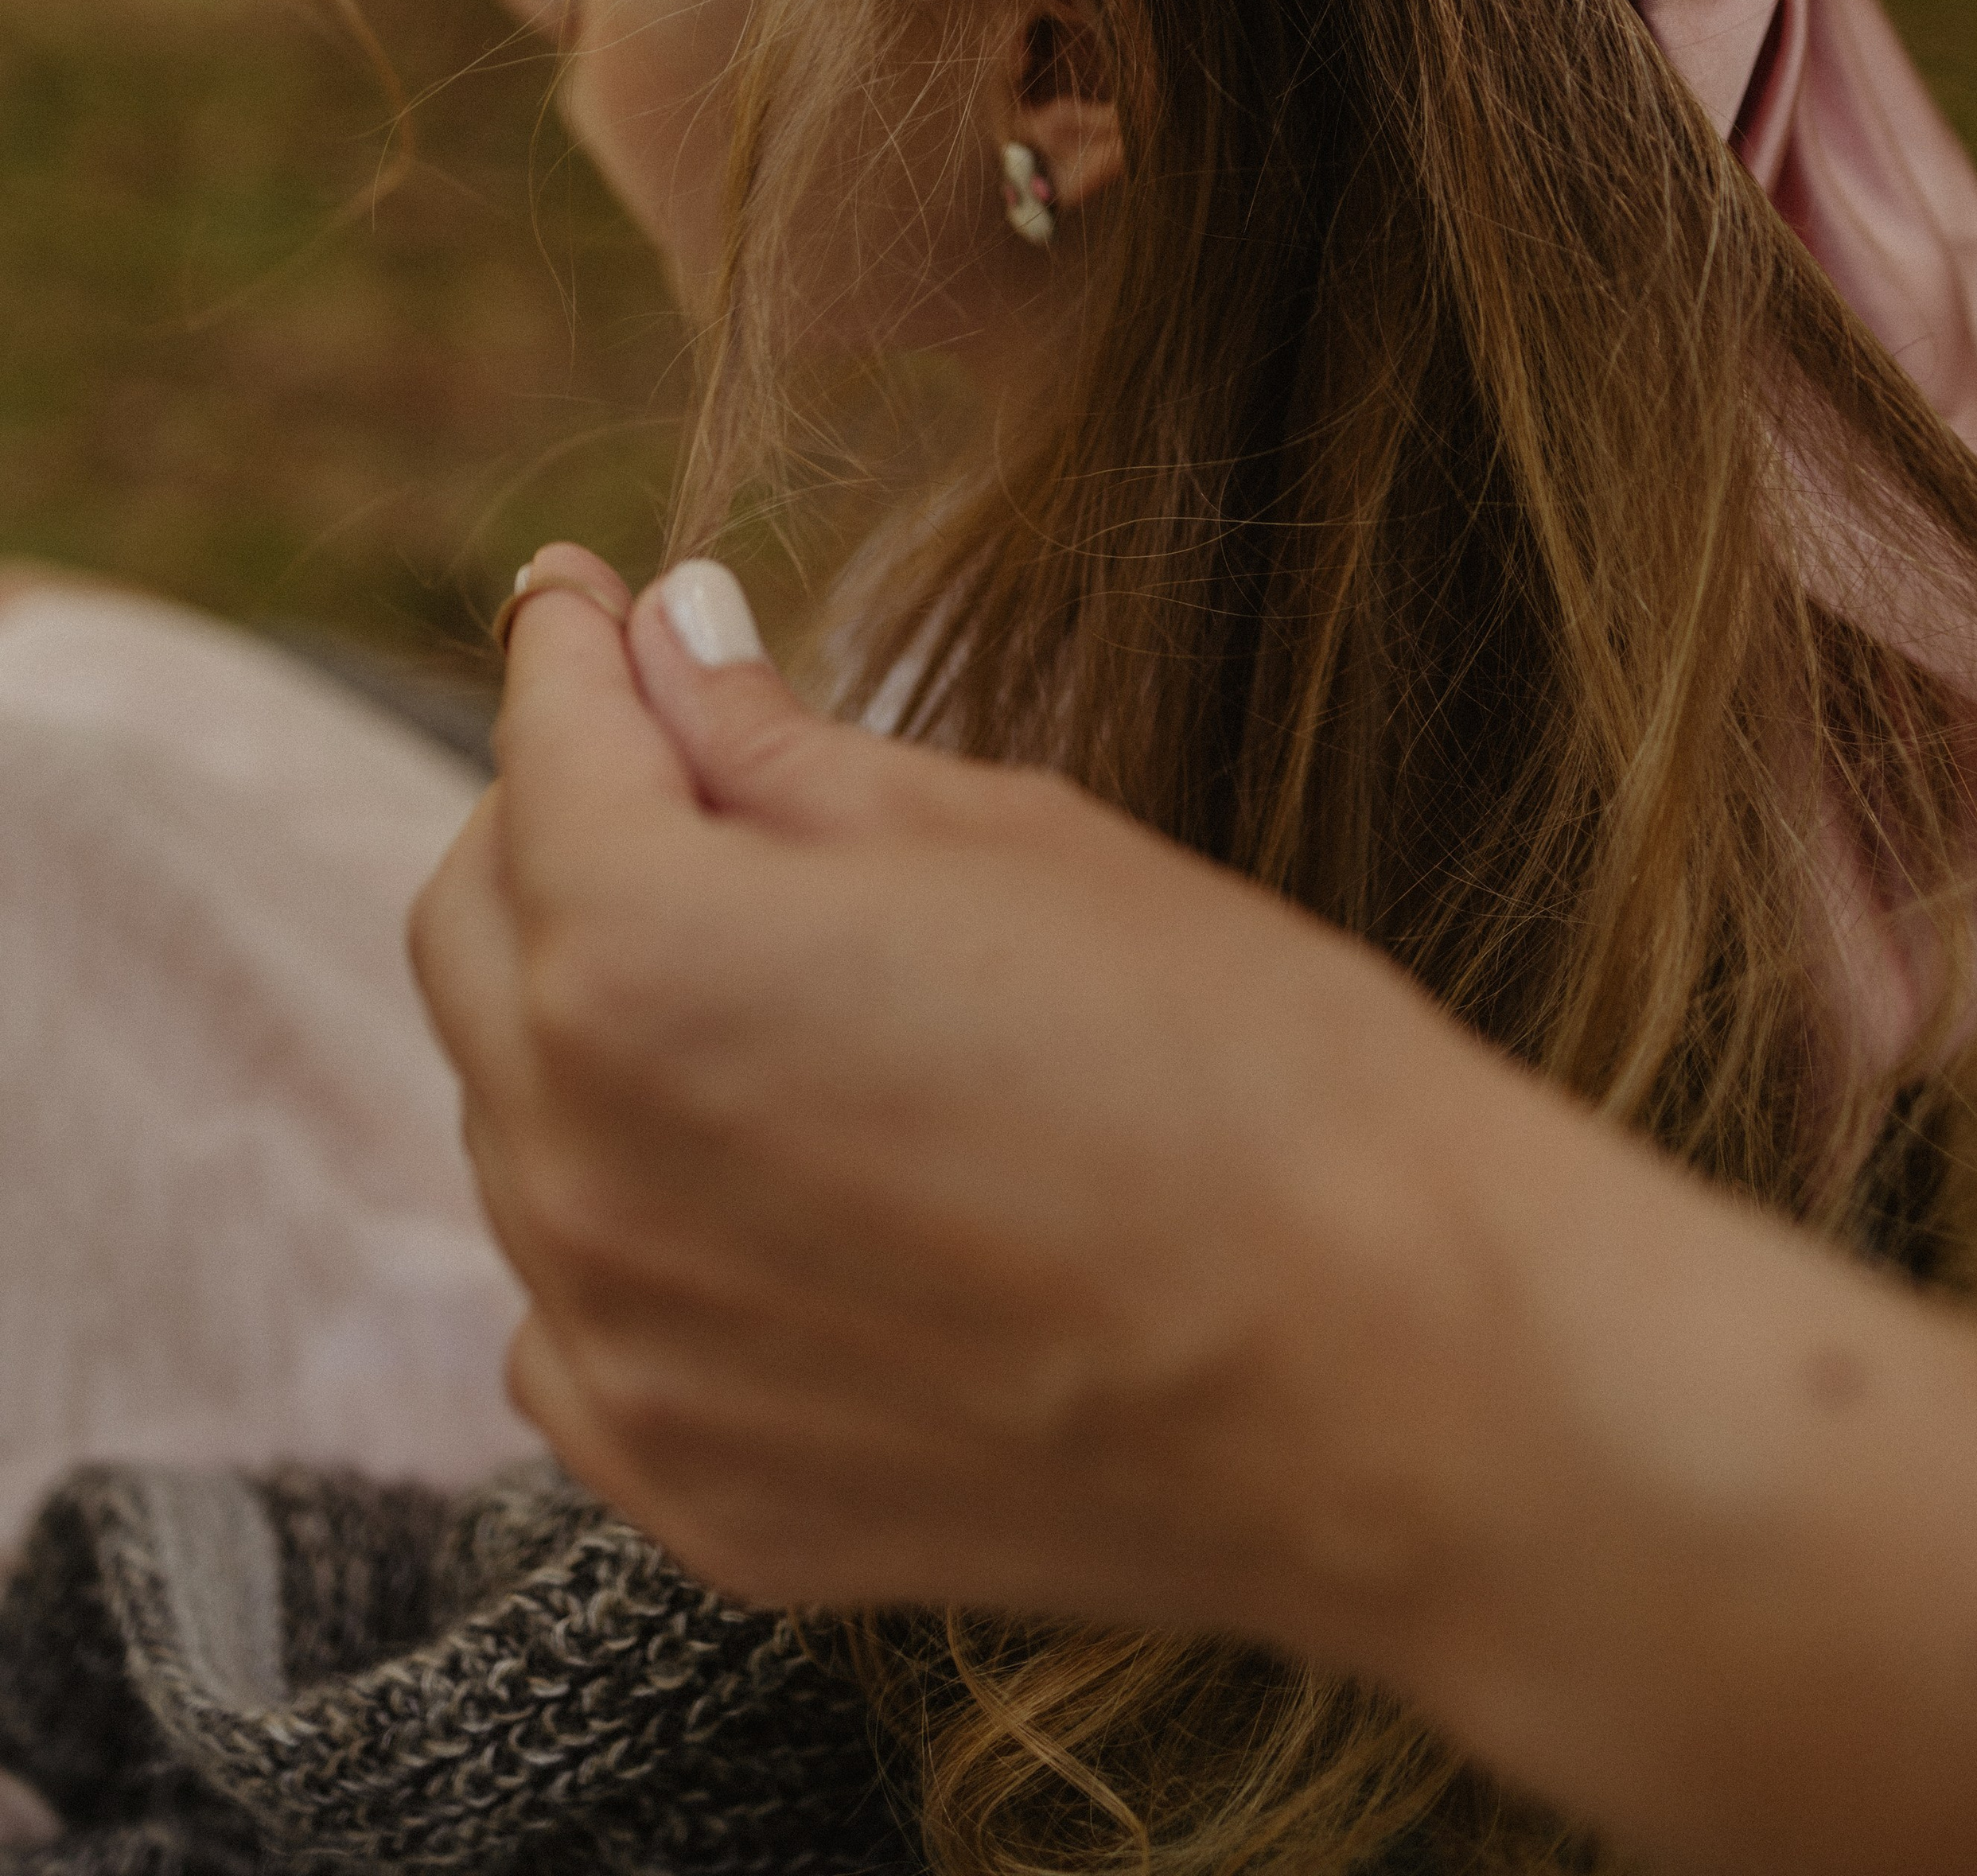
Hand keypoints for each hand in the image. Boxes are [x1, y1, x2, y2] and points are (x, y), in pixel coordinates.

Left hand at [409, 549, 1483, 1649]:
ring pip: (520, 1123)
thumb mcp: (1006, 837)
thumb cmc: (1233, 1060)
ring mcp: (623, 1350)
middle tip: (671, 769)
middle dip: (557, 821)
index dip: (563, 643)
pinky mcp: (690, 1491)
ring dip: (597, 1023)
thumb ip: (778, 748)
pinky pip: (576, 1316)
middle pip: (473, 931)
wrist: (1393, 1375)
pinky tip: (768, 1183)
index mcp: (646, 954)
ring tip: (766, 985)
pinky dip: (634, 1221)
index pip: (545, 749)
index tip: (575, 594)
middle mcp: (578, 1162)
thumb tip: (663, 644)